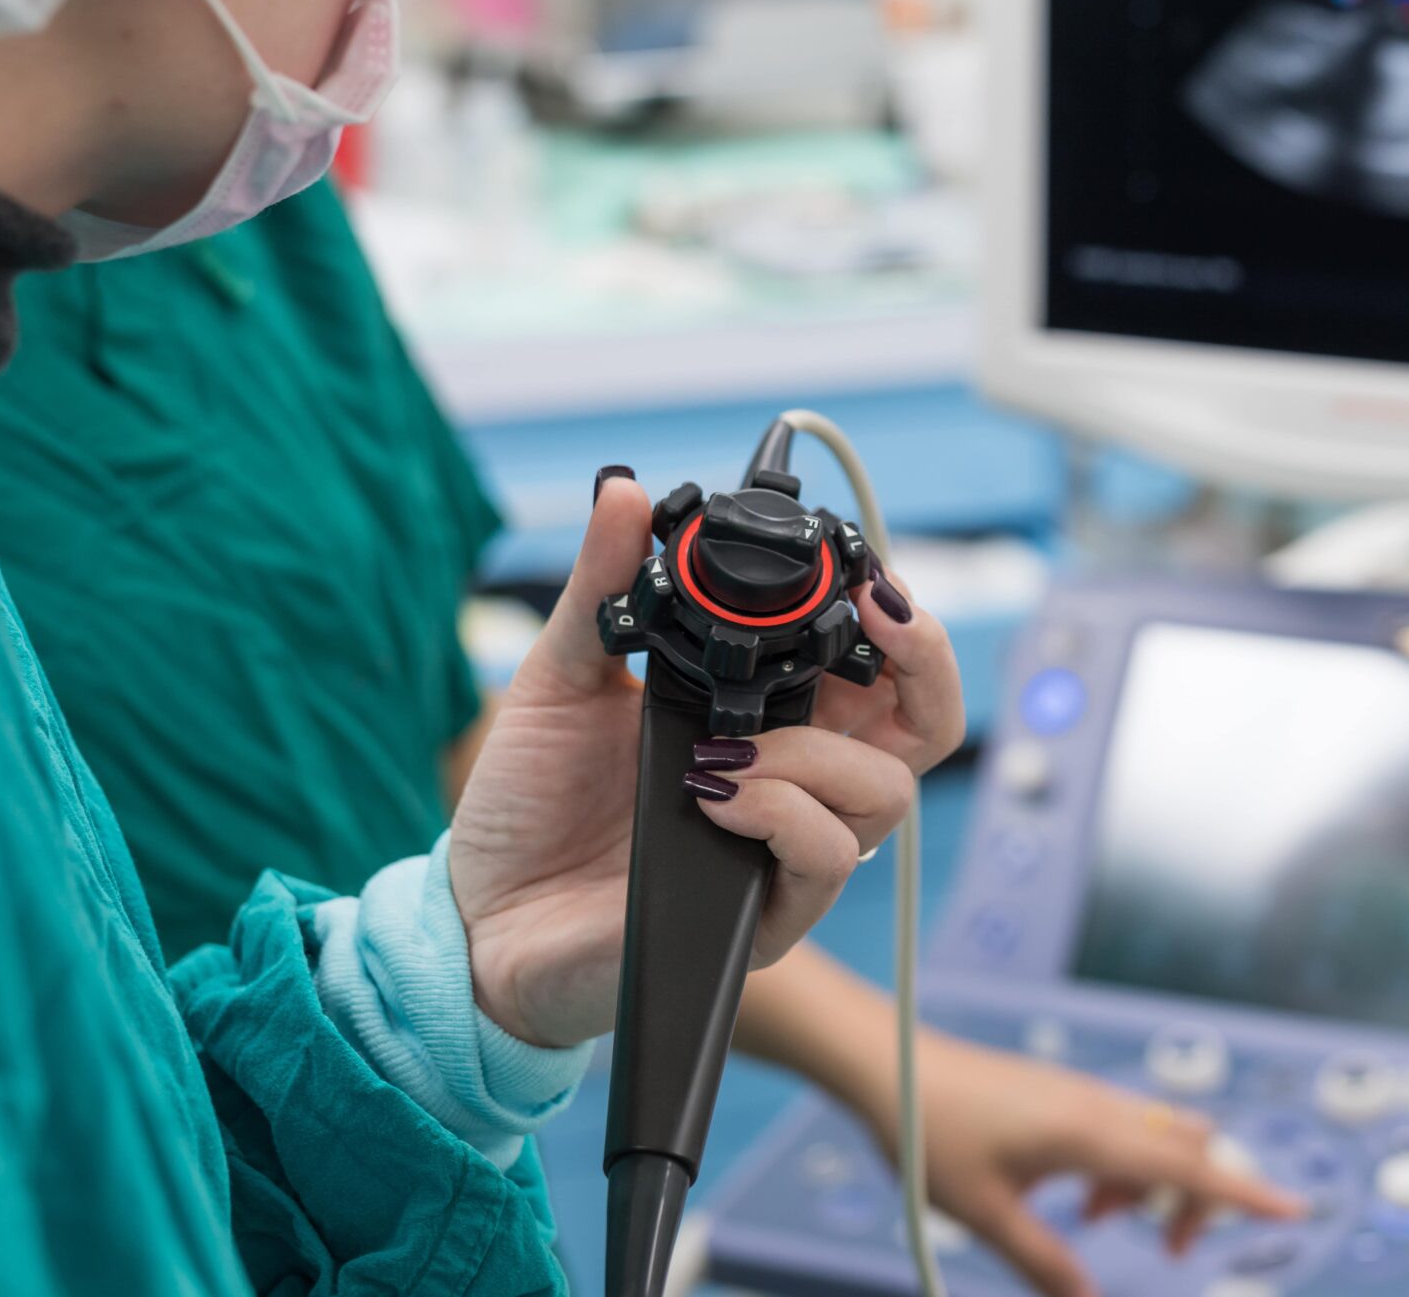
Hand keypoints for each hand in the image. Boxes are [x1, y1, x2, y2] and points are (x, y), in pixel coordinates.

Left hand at [447, 477, 963, 1046]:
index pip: (879, 664)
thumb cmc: (530, 802)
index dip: (897, 615)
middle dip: (928, 661)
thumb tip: (624, 493)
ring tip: (727, 753)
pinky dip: (782, 814)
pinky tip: (715, 797)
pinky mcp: (768, 914)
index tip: (865, 572)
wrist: (480, 914)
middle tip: (877, 617)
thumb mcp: (560, 677)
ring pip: (886, 792)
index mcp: (770, 714)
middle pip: (928, 725)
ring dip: (818, 752)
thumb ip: (601, 588)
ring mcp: (790, 848)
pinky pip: (828, 857)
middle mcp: (799, 779)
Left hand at [878, 1037, 1305, 1296]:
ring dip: (1154, 1183)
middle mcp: (1101, 1107)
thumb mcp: (987, 1215)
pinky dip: (1124, 1167)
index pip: (1189, 1166)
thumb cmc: (931, 1132)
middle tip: (1169, 1247)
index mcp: (1091, 1134)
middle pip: (1190, 1148)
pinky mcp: (1066, 1094)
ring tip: (1100, 1221)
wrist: (889, 1062)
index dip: (1245, 1193)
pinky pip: (1125, 1129)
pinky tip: (1080, 1196)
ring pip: (1157, 1136)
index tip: (1297, 1208)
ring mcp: (1085, 1095)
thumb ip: (1045, 1264)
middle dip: (1199, 1198)